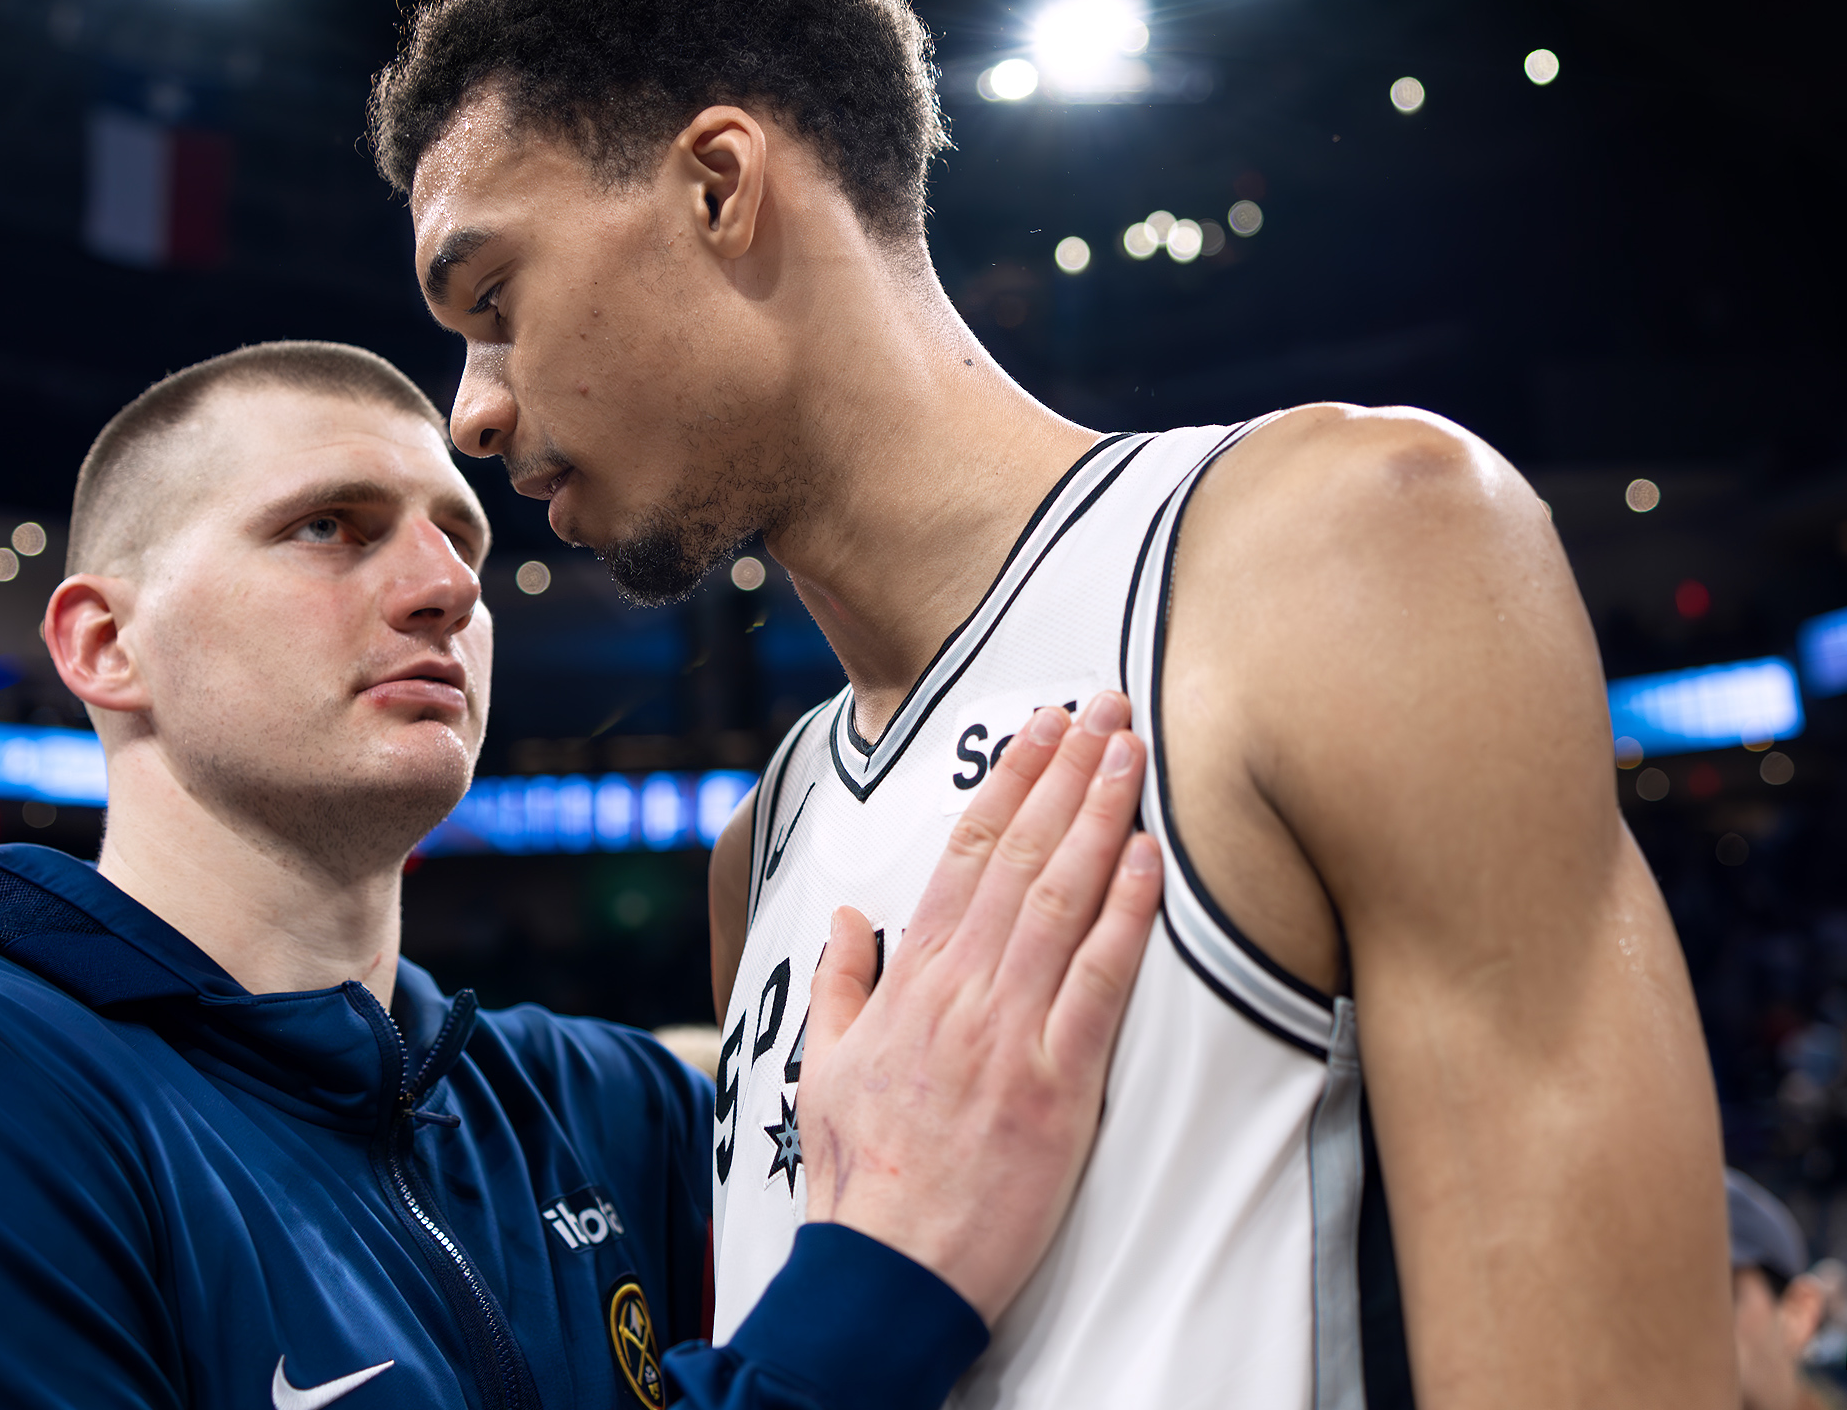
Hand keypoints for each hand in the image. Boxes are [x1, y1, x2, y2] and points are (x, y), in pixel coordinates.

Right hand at [794, 690, 1160, 1324]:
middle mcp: (963, 992)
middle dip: (1066, 772)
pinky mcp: (1060, 1085)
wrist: (887, 1269)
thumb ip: (840, 984)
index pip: (965, 855)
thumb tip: (849, 919)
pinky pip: (1100, 982)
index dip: (1008, 782)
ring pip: (1063, 900)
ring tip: (1131, 752)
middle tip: (1104, 707)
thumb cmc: (861, 1176)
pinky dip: (1127, 914)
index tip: (1039, 727)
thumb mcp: (826, 1068)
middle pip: (1022, 857)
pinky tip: (1150, 858)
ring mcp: (1013, 1034)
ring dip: (1101, 816)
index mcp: (912, 982)